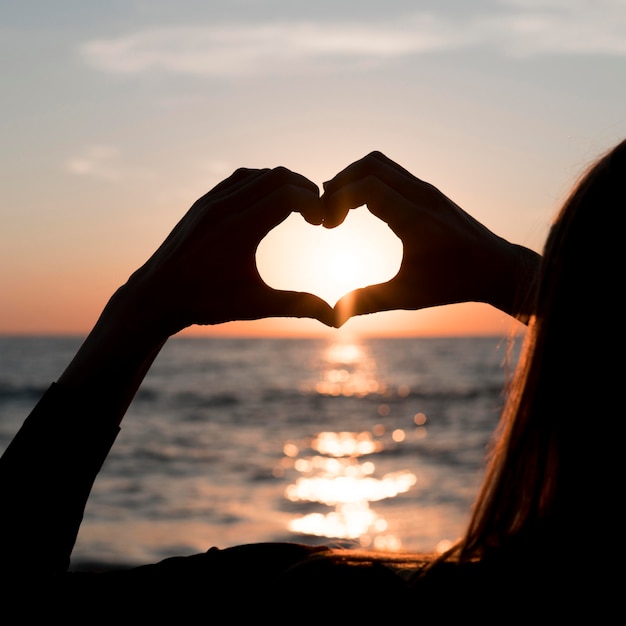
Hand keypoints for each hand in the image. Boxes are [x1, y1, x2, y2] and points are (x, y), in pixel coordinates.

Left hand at [122, 166, 334, 337]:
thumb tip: (335, 319)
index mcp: (239, 229)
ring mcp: (211, 201)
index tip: (325, 223)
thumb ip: (297, 305)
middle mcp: (224, 207)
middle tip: (317, 214)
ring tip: (299, 208)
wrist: (156, 296)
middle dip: (305, 189)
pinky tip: (270, 203)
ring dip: (284, 184)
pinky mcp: (203, 202)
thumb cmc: (205, 303)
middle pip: (278, 176)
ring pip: (259, 174)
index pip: (288, 195)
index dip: (315, 203)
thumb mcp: (255, 306)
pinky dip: (262, 183)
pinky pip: (240, 179)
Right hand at [322, 151, 537, 325]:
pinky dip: (368, 180)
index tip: (328, 226)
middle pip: (369, 166)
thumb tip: (334, 315)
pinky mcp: (428, 191)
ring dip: (353, 178)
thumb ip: (369, 300)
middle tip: (326, 214)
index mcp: (416, 220)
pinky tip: (359, 206)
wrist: (496, 267)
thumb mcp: (409, 297)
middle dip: (339, 183)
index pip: (367, 187)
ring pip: (379, 163)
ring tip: (337, 207)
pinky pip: (390, 171)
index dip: (337, 199)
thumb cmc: (454, 284)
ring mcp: (426, 189)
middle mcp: (422, 196)